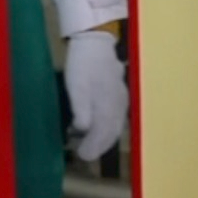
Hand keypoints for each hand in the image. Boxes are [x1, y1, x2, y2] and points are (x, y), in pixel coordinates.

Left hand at [65, 30, 126, 160]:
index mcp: (109, 106)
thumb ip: (82, 110)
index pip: (104, 133)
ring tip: (90, 144)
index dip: (94, 146)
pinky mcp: (118, 92)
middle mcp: (119, 105)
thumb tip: (84, 130)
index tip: (83, 156)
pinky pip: (116, 116)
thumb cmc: (83, 65)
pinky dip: (107, 126)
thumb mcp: (76, 87)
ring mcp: (121, 99)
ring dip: (103, 137)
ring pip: (115, 125)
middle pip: (112, 132)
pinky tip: (98, 127)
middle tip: (85, 155)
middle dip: (99, 145)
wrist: (95, 42)